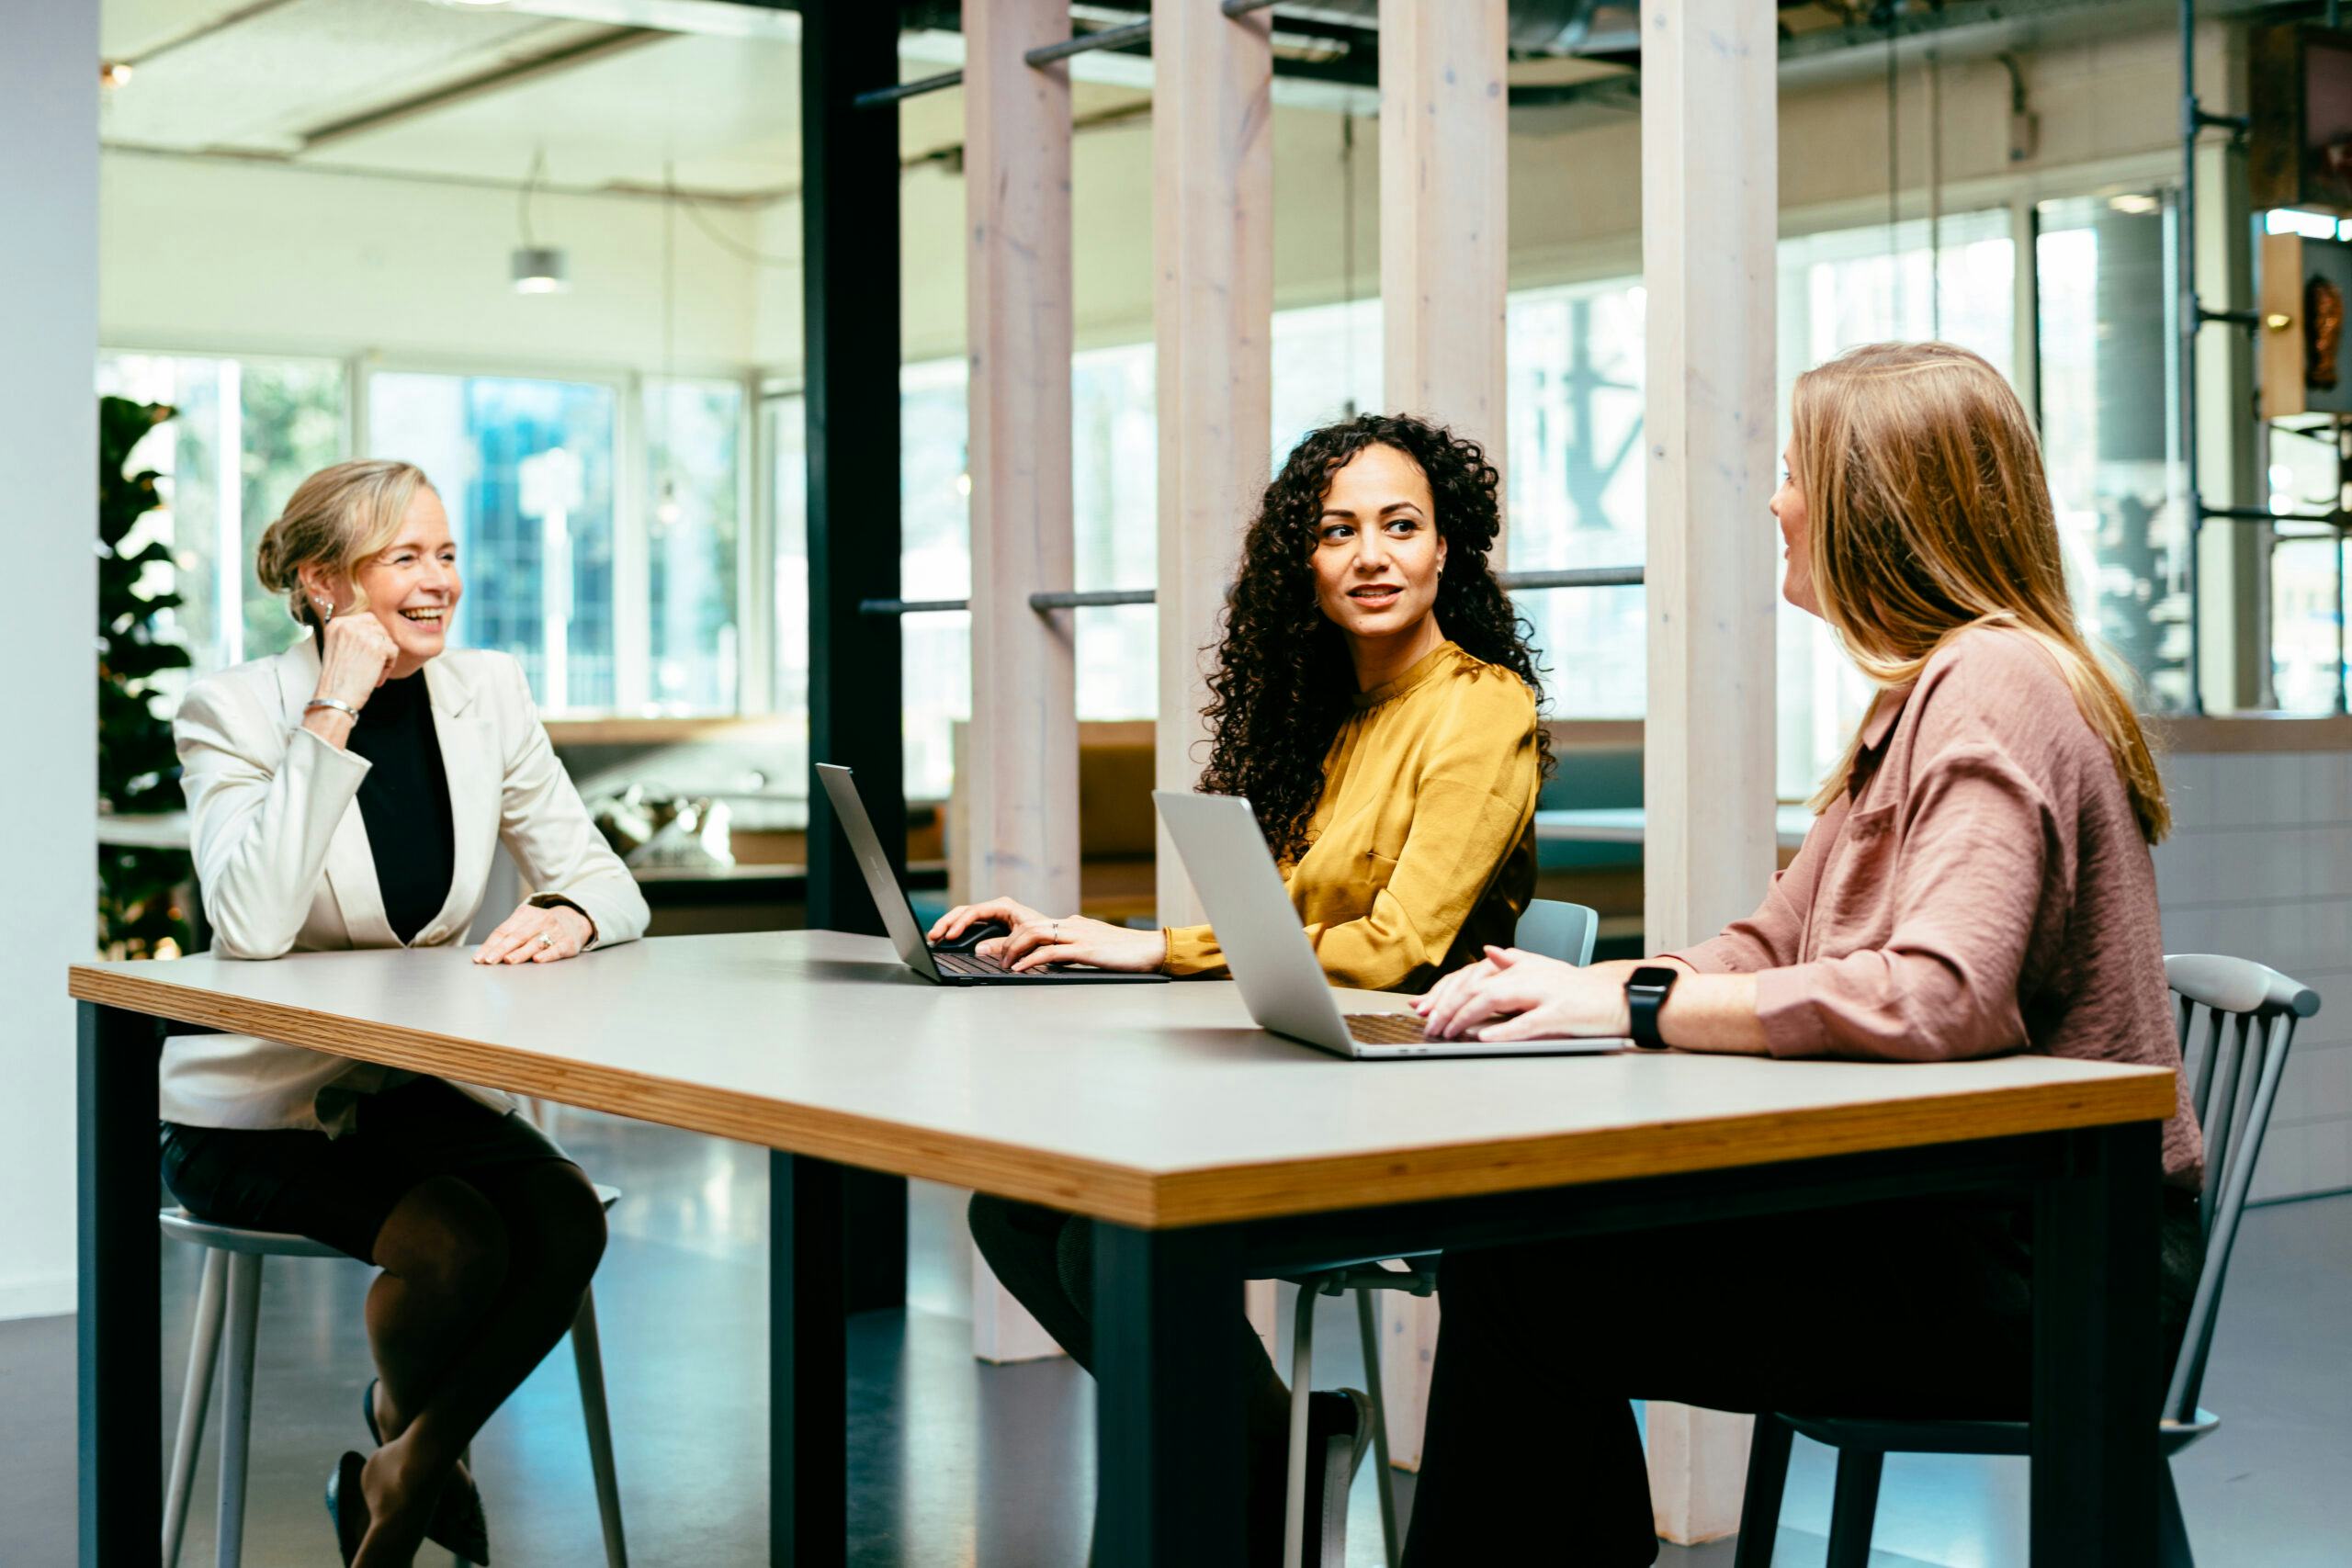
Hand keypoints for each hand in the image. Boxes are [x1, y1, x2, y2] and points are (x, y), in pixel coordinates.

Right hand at [315, 610, 399, 709]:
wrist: (335, 697)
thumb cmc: (337, 679)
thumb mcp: (338, 648)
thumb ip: (353, 635)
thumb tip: (377, 629)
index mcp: (336, 624)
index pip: (367, 619)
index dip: (372, 636)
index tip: (365, 654)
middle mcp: (348, 625)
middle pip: (379, 627)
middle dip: (380, 645)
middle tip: (371, 664)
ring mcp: (363, 634)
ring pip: (387, 640)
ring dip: (384, 658)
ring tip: (370, 673)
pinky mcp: (378, 646)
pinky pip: (394, 651)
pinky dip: (388, 667)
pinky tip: (375, 678)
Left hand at [473, 901, 593, 964]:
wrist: (574, 920)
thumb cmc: (542, 925)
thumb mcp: (525, 922)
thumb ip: (508, 935)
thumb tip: (485, 953)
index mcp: (525, 913)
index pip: (504, 930)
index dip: (491, 945)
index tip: (480, 958)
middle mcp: (540, 920)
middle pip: (517, 936)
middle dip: (502, 949)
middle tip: (490, 960)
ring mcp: (555, 931)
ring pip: (535, 943)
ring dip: (521, 952)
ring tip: (509, 960)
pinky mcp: (568, 942)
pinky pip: (557, 949)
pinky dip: (547, 955)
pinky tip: (538, 960)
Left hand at [930, 897, 1167, 973]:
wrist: (1151, 950)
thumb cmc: (1125, 953)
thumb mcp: (1094, 948)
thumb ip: (1073, 948)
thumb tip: (1054, 954)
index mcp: (1071, 924)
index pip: (1034, 925)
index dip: (1011, 938)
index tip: (996, 951)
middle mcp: (1071, 925)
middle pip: (1027, 926)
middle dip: (1005, 942)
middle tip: (992, 958)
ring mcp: (1078, 935)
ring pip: (1034, 933)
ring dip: (1013, 949)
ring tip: (1003, 965)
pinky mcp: (1085, 949)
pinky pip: (1050, 952)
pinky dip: (1031, 959)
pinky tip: (1020, 969)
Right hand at [930, 897, 1045, 944]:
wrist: (1057, 937)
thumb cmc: (1045, 935)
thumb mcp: (1025, 940)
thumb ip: (1002, 944)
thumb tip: (979, 949)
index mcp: (1004, 906)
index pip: (975, 911)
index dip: (960, 923)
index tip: (950, 936)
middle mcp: (996, 908)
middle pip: (964, 911)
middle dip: (947, 923)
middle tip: (933, 936)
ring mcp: (992, 916)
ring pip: (964, 917)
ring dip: (948, 926)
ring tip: (934, 937)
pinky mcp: (991, 925)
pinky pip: (969, 925)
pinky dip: (957, 931)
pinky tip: (946, 939)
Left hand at [1413, 945, 1631, 1041]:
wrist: (1620, 996)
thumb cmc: (1579, 989)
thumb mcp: (1544, 969)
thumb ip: (1514, 961)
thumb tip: (1488, 951)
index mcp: (1520, 966)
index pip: (1472, 976)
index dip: (1444, 991)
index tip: (1422, 1007)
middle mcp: (1528, 975)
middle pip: (1476, 987)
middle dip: (1447, 1006)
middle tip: (1428, 1025)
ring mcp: (1544, 993)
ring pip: (1494, 1000)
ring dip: (1465, 1016)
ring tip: (1446, 1031)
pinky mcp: (1561, 1014)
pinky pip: (1527, 1023)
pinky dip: (1503, 1031)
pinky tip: (1483, 1038)